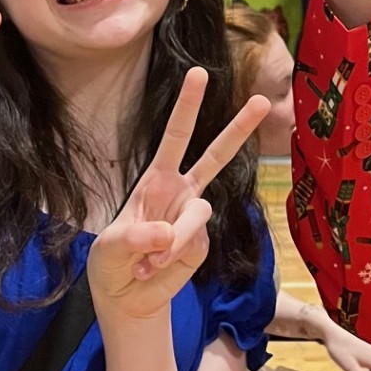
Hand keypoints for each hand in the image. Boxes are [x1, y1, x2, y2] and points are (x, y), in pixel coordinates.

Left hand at [87, 68, 267, 321]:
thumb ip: (136, 236)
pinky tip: (152, 269)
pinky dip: (170, 257)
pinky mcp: (201, 243)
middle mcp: (180, 192)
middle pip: (215, 156)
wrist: (125, 297)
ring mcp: (193, 218)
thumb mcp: (110, 247)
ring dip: (172, 237)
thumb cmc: (112, 263)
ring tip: (147, 260)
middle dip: (238, 128)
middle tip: (261, 100)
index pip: (175, 137)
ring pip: (197, 213)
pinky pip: (193, 242)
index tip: (199, 73)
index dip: (188, 106)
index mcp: (155, 180)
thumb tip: (167, 234)